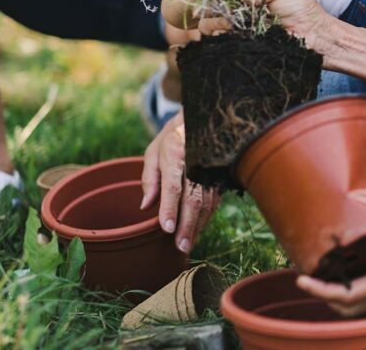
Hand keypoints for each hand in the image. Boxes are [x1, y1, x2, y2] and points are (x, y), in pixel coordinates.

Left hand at [140, 111, 219, 252]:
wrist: (202, 119)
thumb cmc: (173, 138)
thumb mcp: (154, 151)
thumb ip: (150, 178)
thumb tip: (145, 206)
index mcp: (175, 154)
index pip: (173, 186)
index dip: (170, 208)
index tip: (167, 229)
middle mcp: (196, 162)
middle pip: (193, 198)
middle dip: (187, 225)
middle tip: (181, 246)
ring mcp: (211, 169)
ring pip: (207, 202)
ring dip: (198, 225)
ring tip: (188, 243)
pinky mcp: (220, 176)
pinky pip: (214, 200)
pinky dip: (206, 217)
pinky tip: (198, 229)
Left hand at [296, 182, 365, 315]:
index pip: (347, 295)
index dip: (320, 290)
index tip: (302, 279)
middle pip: (349, 307)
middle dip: (325, 297)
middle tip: (309, 278)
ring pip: (363, 304)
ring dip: (342, 294)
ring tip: (328, 273)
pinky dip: (360, 288)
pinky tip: (360, 267)